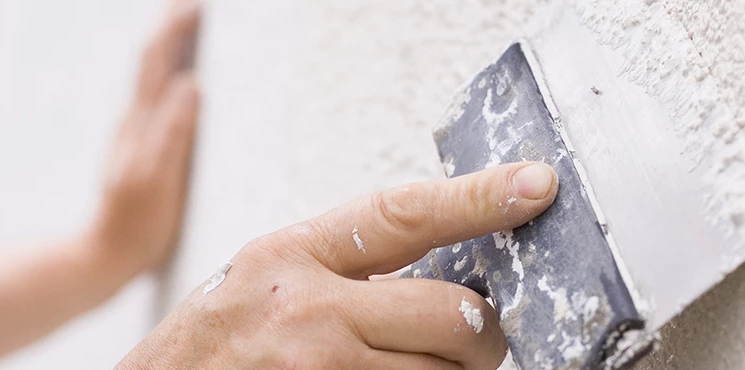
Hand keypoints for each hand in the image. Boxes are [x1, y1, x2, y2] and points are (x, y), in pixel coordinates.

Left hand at [89, 1, 199, 271]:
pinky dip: (179, 74)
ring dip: (178, 46)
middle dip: (177, 27)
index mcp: (141, 121)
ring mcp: (141, 132)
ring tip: (200, 29)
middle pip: (155, 57)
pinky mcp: (149, 147)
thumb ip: (171, 131)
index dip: (176, 26)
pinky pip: (165, 97)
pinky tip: (194, 79)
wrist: (106, 255)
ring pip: (159, 75)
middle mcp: (137, 119)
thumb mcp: (156, 178)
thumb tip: (192, 83)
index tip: (200, 6)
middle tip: (203, 8)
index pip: (156, 58)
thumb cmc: (135, 223)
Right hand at [117, 162, 558, 369]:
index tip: (536, 186)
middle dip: (480, 334)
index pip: (404, 213)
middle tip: (473, 341)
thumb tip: (439, 272)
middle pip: (454, 314)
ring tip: (419, 367)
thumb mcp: (262, 280)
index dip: (479, 198)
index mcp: (291, 256)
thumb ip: (341, 267)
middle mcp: (307, 311)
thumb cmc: (208, 348)